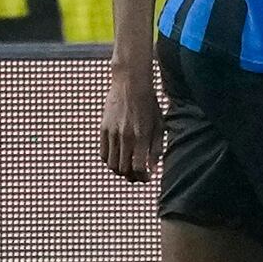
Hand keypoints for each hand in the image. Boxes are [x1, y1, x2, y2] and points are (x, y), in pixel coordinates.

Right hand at [100, 65, 164, 181]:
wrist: (130, 84)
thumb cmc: (149, 104)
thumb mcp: (159, 124)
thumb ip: (156, 148)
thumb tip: (153, 169)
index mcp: (142, 135)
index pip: (138, 167)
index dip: (143, 176)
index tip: (148, 177)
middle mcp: (126, 136)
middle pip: (123, 169)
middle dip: (131, 177)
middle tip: (138, 176)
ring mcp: (112, 133)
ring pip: (112, 164)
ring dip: (120, 171)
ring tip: (128, 170)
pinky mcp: (103, 130)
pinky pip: (103, 154)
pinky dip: (109, 162)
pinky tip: (118, 159)